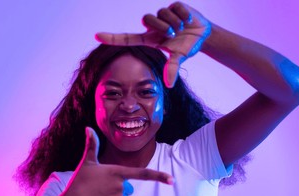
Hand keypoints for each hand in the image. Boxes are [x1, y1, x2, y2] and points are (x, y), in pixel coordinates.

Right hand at [60, 127, 172, 195]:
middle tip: (99, 189)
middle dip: (117, 189)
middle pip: (127, 188)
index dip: (158, 176)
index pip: (142, 174)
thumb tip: (87, 127)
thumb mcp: (86, 163)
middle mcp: (121, 186)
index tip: (172, 180)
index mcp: (117, 172)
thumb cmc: (79, 182)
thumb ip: (91, 145)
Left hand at [95, 2, 210, 87]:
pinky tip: (188, 20)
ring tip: (182, 27)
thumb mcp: (179, 57)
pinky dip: (184, 15)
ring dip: (174, 22)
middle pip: (147, 19)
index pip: (128, 38)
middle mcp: (153, 26)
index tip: (96, 36)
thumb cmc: (186, 46)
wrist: (202, 35)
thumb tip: (170, 85)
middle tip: (174, 34)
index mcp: (150, 39)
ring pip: (161, 13)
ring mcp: (163, 15)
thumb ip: (172, 68)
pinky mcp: (173, 6)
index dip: (113, 38)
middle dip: (162, 27)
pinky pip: (175, 7)